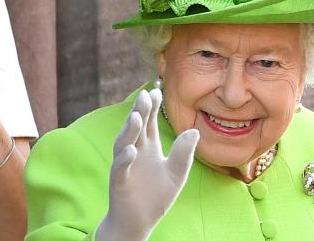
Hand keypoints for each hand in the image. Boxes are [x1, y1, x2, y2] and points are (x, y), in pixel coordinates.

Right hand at [96, 89, 198, 240]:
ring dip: (129, 130)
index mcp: (148, 147)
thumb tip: (194, 131)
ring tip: (137, 117)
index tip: (157, 91)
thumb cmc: (155, 197)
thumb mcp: (176, 174)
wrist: (138, 223)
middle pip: (136, 127)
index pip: (149, 122)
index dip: (151, 107)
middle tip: (145, 95)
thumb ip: (184, 153)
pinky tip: (131, 150)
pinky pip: (120, 168)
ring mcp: (124, 166)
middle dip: (140, 111)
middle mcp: (134, 152)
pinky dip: (124, 159)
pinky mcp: (118, 182)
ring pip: (123, 143)